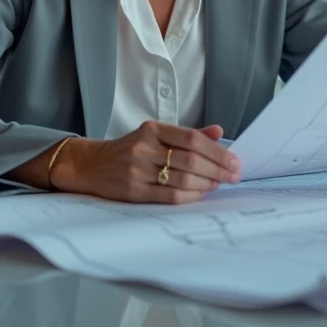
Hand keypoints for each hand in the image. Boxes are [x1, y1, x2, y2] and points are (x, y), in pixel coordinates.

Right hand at [53, 122, 240, 203]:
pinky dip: (190, 196)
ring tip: (218, 185)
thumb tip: (219, 132)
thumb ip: (187, 135)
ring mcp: (137, 169)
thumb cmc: (130, 149)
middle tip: (233, 176)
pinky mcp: (133, 190)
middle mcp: (144, 147)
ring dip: (206, 184)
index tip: (235, 161)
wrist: (92, 165)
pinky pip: (168, 195)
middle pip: (191, 160)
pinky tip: (200, 194)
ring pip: (182, 179)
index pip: (193, 139)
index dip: (218, 151)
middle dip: (218, 170)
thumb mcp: (155, 135)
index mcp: (153, 129)